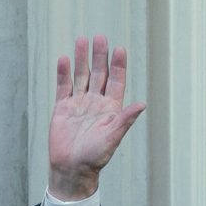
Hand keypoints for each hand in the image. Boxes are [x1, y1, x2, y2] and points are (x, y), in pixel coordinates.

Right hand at [47, 35, 144, 200]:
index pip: (116, 81)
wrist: (72, 169)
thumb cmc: (96, 157)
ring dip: (82, 59)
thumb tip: (142, 104)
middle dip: (100, 56)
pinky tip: (65, 59)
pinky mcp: (62, 108)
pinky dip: (64, 73)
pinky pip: (64, 87)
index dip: (118, 65)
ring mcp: (79, 104)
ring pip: (81, 76)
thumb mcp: (113, 137)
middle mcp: (96, 103)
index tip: (119, 49)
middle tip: (100, 37)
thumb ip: (125, 119)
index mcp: (111, 109)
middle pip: (99, 74)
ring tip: (82, 40)